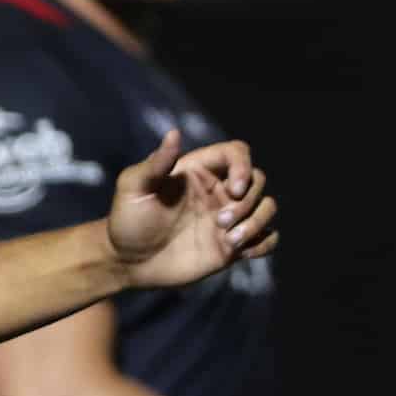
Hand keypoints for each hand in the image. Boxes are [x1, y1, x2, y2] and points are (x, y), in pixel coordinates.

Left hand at [105, 131, 275, 288]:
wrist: (128, 262)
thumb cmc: (127, 221)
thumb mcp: (133, 188)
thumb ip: (155, 163)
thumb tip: (174, 133)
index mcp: (199, 171)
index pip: (238, 153)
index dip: (244, 166)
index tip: (235, 188)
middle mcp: (218, 191)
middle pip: (258, 180)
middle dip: (248, 201)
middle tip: (220, 221)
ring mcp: (228, 218)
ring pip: (267, 207)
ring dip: (257, 222)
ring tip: (230, 241)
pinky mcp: (232, 245)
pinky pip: (268, 238)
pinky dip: (264, 243)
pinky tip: (240, 251)